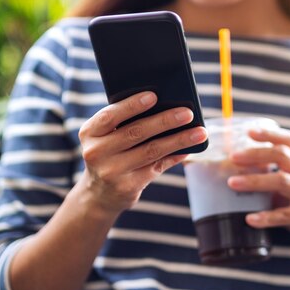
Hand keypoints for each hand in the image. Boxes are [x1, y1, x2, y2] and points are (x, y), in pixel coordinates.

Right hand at [78, 91, 207, 214]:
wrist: (99, 193)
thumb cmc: (110, 153)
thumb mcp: (107, 137)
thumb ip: (126, 122)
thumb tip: (167, 106)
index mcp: (89, 132)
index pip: (110, 116)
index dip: (131, 105)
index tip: (154, 95)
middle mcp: (96, 152)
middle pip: (136, 132)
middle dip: (165, 121)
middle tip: (187, 113)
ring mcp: (111, 171)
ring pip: (151, 150)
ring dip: (178, 140)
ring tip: (199, 132)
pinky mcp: (127, 186)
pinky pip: (157, 167)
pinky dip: (175, 156)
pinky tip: (189, 149)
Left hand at [227, 127, 289, 254]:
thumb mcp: (288, 183)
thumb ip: (269, 173)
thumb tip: (233, 166)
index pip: (289, 140)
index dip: (270, 134)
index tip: (249, 132)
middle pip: (283, 155)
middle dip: (256, 154)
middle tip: (233, 158)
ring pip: (283, 181)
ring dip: (255, 181)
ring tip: (232, 183)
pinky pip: (284, 216)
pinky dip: (265, 217)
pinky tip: (249, 218)